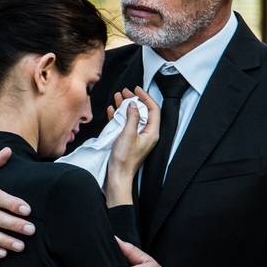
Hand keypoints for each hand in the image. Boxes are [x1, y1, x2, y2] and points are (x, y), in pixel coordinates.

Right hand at [104, 86, 160, 206]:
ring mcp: (137, 138)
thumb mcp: (128, 134)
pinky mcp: (128, 141)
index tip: (137, 90)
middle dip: (133, 100)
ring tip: (117, 98)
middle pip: (143, 111)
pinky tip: (113, 111)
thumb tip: (133, 104)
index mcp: (151, 133)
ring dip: (124, 107)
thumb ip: (132, 117)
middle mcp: (146, 134)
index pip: (153, 109)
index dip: (145, 97)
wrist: (117, 177)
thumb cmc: (124, 161)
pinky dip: (119, 116)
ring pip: (133, 117)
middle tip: (125, 92)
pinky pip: (125, 125)